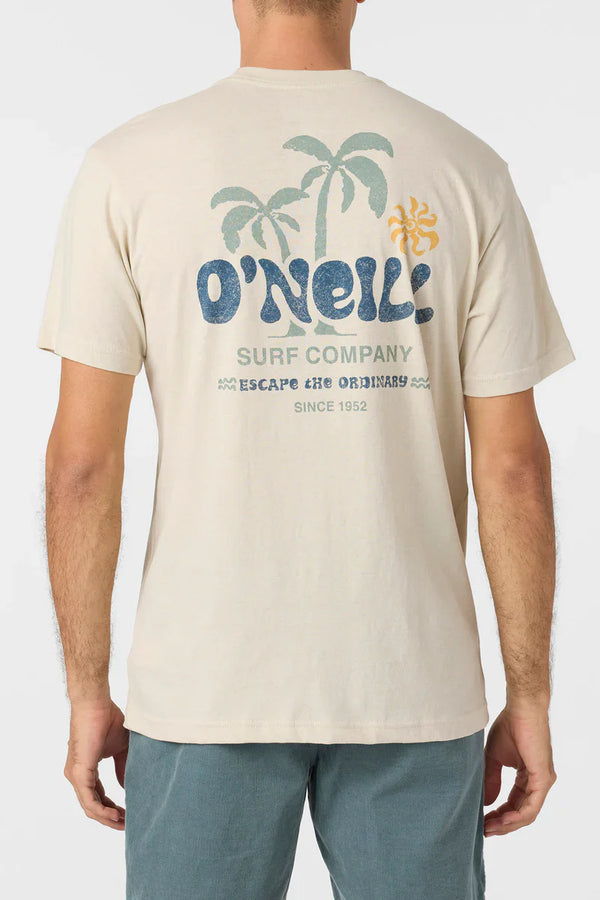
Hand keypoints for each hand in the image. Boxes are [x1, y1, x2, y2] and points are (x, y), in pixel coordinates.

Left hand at [64, 697, 128, 829]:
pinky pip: (89, 800)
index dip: (111, 807)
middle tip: (127, 824)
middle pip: (92, 806)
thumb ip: (122, 767)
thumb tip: (126, 788)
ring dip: (107, 818)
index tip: (127, 814)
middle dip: (110, 817)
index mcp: (85, 769)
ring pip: (89, 807)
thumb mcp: (120, 748)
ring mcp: (75, 775)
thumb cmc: (107, 720)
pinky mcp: (78, 773)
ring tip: (123, 823)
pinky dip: (102, 810)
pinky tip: (115, 815)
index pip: (97, 796)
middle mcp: (76, 775)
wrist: (96, 704)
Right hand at [484, 703, 556, 836]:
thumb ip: (491, 779)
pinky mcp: (543, 778)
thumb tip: (485, 802)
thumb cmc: (509, 726)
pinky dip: (517, 816)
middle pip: (521, 813)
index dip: (497, 815)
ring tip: (488, 828)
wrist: (521, 708)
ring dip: (507, 824)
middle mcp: (539, 783)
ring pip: (527, 814)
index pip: (514, 804)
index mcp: (528, 777)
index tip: (480, 821)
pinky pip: (532, 806)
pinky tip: (502, 820)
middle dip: (501, 824)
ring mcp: (543, 782)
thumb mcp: (493, 757)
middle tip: (482, 831)